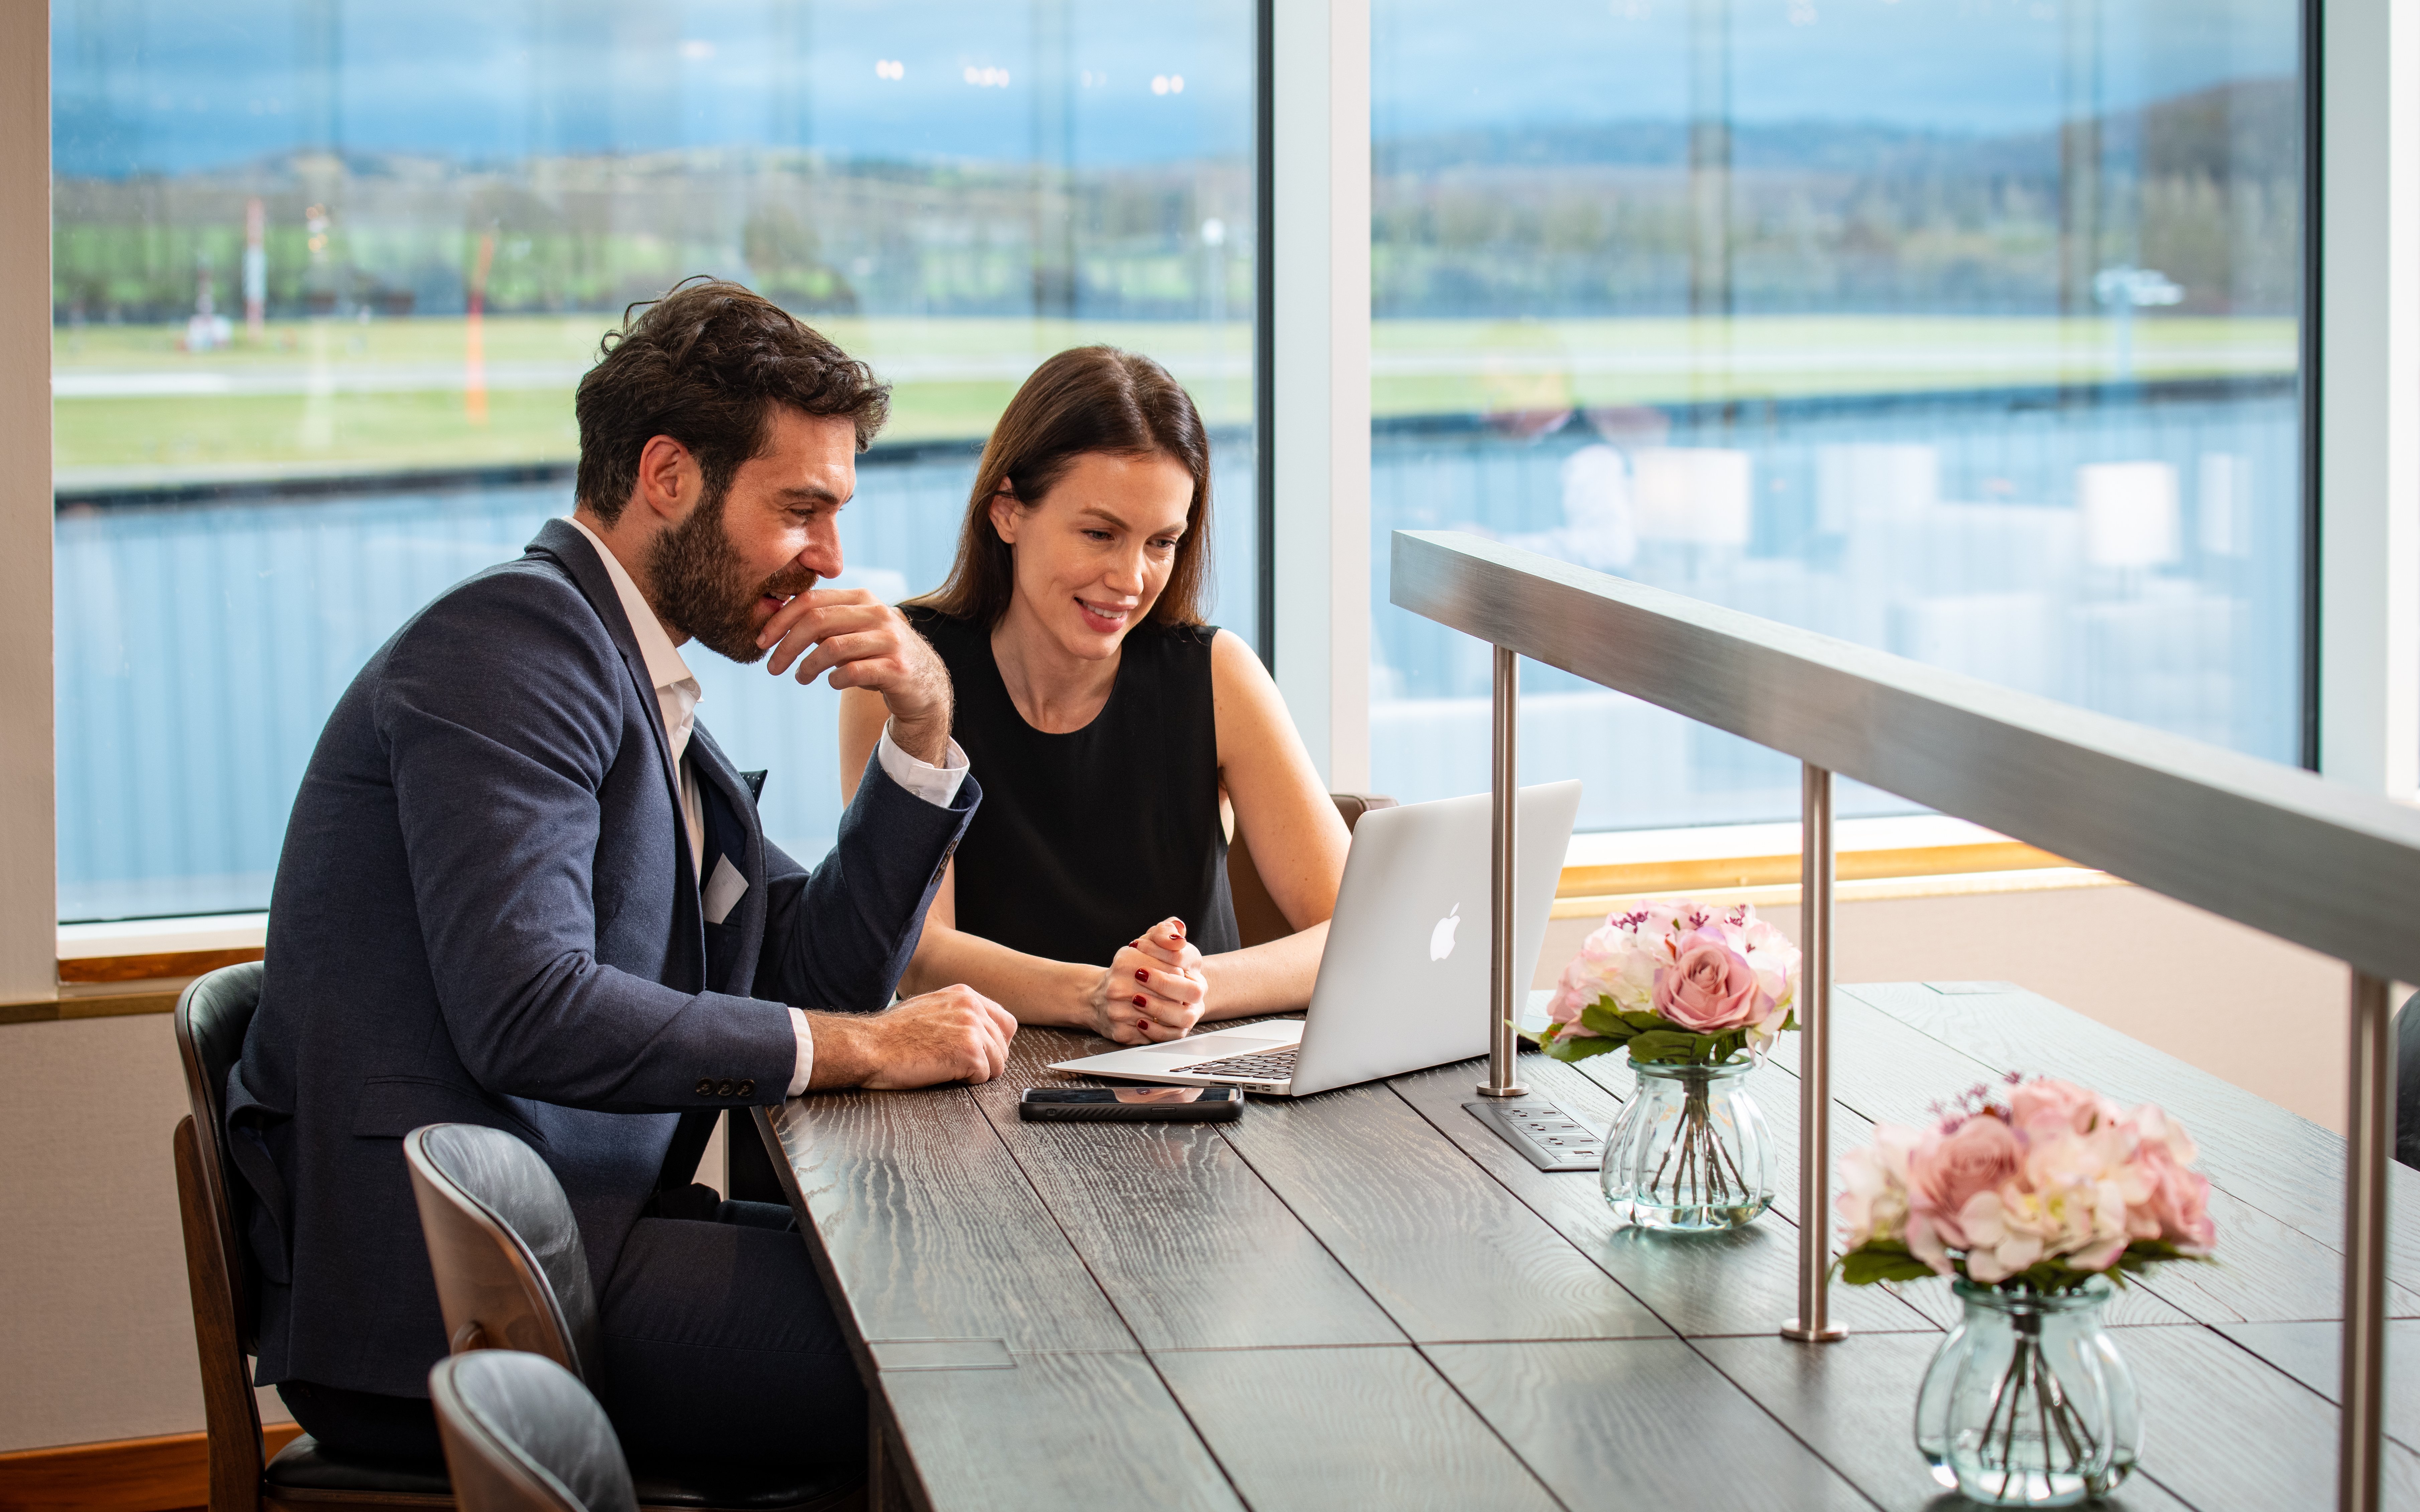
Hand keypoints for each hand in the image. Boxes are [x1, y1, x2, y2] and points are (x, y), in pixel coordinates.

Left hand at [757, 590, 951, 762]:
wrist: (925, 684)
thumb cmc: (878, 657)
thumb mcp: (852, 634)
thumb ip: (823, 625)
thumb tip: (775, 626)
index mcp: (862, 599)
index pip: (811, 600)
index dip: (780, 620)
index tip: (761, 641)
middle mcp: (877, 614)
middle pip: (817, 621)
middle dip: (787, 645)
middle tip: (772, 666)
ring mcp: (890, 640)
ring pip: (832, 647)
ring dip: (807, 666)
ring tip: (800, 678)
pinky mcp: (897, 668)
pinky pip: (853, 671)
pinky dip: (834, 679)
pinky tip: (832, 683)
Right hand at [809, 985, 1015, 1089]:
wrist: (869, 1046)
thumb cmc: (891, 1034)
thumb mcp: (929, 1008)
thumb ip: (956, 1013)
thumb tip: (977, 1028)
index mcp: (964, 995)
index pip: (1005, 1021)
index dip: (995, 1042)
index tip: (979, 1052)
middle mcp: (972, 1007)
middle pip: (1004, 1044)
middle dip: (987, 1060)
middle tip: (959, 1066)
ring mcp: (972, 1029)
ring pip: (998, 1062)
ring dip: (977, 1073)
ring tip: (949, 1070)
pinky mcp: (969, 1052)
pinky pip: (985, 1075)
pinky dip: (968, 1082)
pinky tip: (945, 1074)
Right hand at [1083, 917, 1206, 1044]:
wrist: (1095, 998)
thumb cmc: (1125, 972)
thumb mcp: (1142, 945)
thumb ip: (1163, 932)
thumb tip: (1179, 935)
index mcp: (1126, 961)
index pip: (1174, 967)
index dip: (1182, 972)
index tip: (1179, 972)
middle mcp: (1118, 987)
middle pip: (1172, 994)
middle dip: (1180, 993)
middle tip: (1179, 992)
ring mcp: (1118, 1012)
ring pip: (1166, 1017)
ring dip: (1175, 1011)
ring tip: (1173, 1005)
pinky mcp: (1121, 1033)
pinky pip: (1155, 1035)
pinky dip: (1163, 1028)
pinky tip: (1161, 1019)